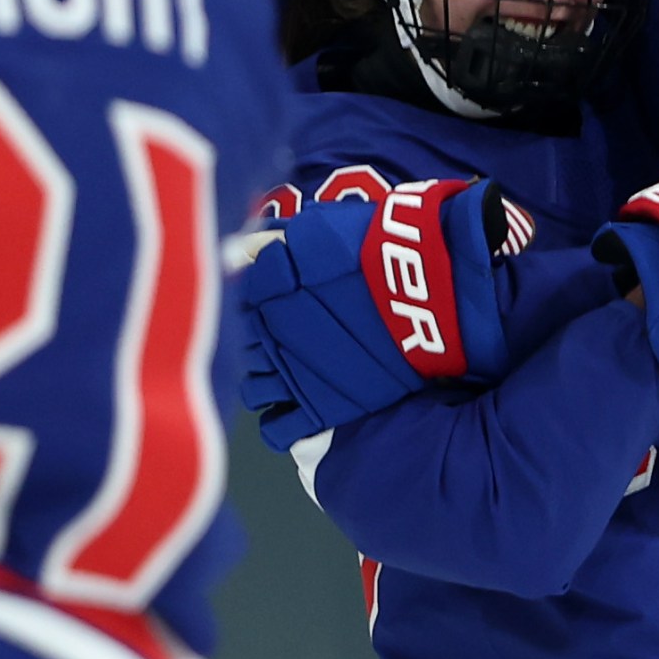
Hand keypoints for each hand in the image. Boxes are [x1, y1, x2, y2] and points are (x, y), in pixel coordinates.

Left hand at [237, 179, 514, 450]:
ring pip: (254, 390)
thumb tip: (236, 250)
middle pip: (247, 348)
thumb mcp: (318, 229)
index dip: (254, 305)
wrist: (422, 289)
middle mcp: (268, 334)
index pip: (239, 303)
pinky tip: (291, 416)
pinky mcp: (320, 407)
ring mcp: (292, 374)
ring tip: (287, 379)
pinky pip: (279, 429)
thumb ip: (273, 242)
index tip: (271, 305)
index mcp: (263, 291)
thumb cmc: (374, 250)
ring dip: (265, 384)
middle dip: (262, 346)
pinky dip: (279, 426)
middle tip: (287, 342)